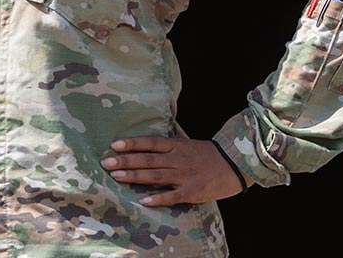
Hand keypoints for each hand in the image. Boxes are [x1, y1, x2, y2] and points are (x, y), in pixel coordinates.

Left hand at [101, 135, 244, 206]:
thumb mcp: (188, 145)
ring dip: (135, 176)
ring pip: (155, 176)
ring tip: (116, 176)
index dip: (132, 144)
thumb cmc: (209, 155)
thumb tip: (146, 146)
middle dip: (126, 161)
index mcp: (177, 146)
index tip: (114, 145)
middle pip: (148, 159)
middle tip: (106, 162)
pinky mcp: (193, 191)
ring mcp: (185, 176)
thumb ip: (169, 146)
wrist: (236, 164)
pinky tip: (144, 200)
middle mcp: (178, 159)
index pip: (150, 143)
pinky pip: (173, 196)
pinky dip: (159, 198)